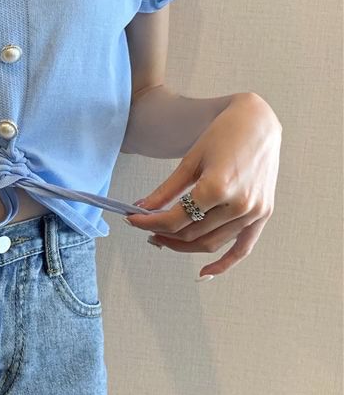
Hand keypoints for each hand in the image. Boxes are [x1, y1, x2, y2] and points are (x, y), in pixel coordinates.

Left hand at [124, 93, 281, 279]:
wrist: (258, 122)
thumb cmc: (222, 134)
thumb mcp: (189, 161)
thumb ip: (165, 190)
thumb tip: (141, 209)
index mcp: (217, 188)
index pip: (174, 219)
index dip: (148, 223)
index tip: (131, 219)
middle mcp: (239, 204)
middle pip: (191, 234)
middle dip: (162, 233)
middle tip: (144, 226)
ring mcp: (254, 212)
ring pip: (210, 243)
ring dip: (183, 246)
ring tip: (162, 238)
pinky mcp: (263, 215)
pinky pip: (242, 248)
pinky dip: (224, 263)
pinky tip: (203, 272)